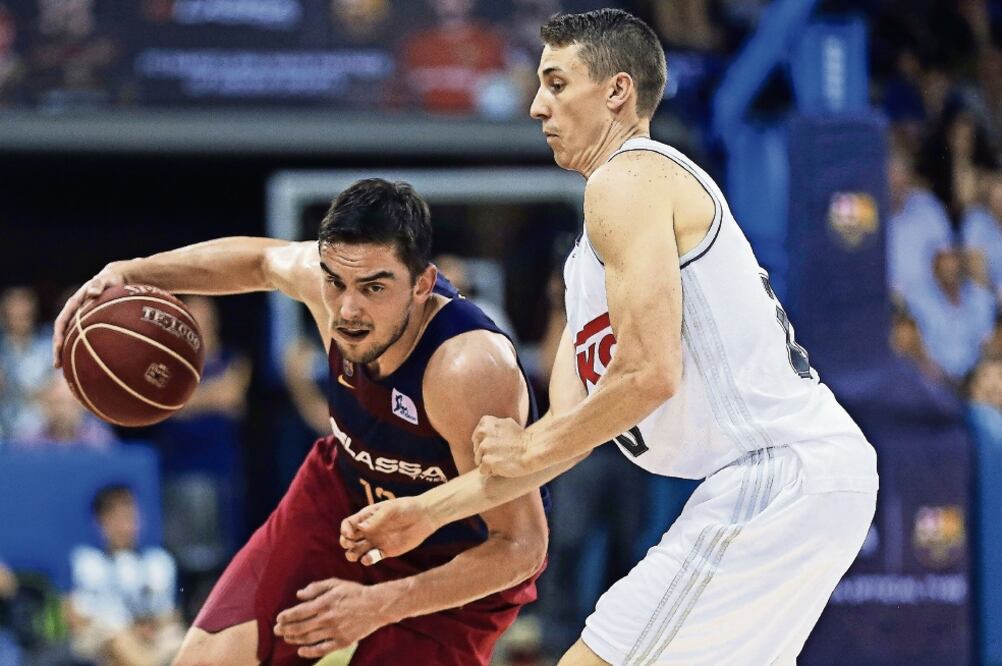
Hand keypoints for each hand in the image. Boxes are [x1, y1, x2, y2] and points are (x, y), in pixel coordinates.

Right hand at [52, 264, 126, 367]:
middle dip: (59, 350)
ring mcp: (81, 321)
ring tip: (68, 372)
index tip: (59, 347)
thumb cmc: (110, 280)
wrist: (115, 280)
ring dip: (69, 355)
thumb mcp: (104, 280)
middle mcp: (74, 315)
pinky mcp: (90, 326)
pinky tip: (91, 365)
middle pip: (63, 335)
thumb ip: (98, 284)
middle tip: (57, 365)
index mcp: (73, 305)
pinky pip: (86, 340)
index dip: (59, 335)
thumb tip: (93, 293)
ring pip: (73, 340)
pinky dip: (86, 351)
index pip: (61, 322)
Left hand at [274, 578, 394, 658]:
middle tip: (276, 630)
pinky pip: (322, 649)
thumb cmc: (355, 592)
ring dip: (294, 639)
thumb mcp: (336, 583)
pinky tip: (301, 650)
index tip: (278, 618)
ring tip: (286, 638)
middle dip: (285, 629)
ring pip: (308, 638)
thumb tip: (299, 595)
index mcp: (324, 603)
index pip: (299, 612)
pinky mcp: (342, 641)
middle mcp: (327, 619)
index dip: (286, 616)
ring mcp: (335, 631)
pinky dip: (310, 652)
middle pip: (300, 627)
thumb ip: (316, 588)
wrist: (377, 605)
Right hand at [340, 497, 436, 564]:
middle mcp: (369, 530)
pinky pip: (371, 558)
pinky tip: (370, 557)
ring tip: (354, 555)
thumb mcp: (391, 509)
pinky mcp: (385, 551)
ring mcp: (376, 541)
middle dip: (345, 543)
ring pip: (357, 551)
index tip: (350, 534)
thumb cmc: (406, 508)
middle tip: (351, 544)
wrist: (424, 517)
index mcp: (367, 517)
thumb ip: (376, 519)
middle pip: (348, 538)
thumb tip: (361, 528)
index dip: (344, 530)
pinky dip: (367, 560)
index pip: (348, 524)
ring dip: (352, 555)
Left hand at [472, 416, 532, 476]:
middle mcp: (482, 432)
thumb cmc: (522, 440)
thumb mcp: (506, 424)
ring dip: (489, 463)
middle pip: (476, 450)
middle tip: (503, 453)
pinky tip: (503, 466)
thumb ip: (492, 426)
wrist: (533, 450)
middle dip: (487, 454)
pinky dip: (491, 472)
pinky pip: (482, 470)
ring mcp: (484, 446)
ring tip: (504, 459)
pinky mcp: (487, 460)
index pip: (476, 439)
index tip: (500, 445)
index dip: (488, 445)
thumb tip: (483, 428)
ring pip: (479, 461)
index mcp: (485, 422)